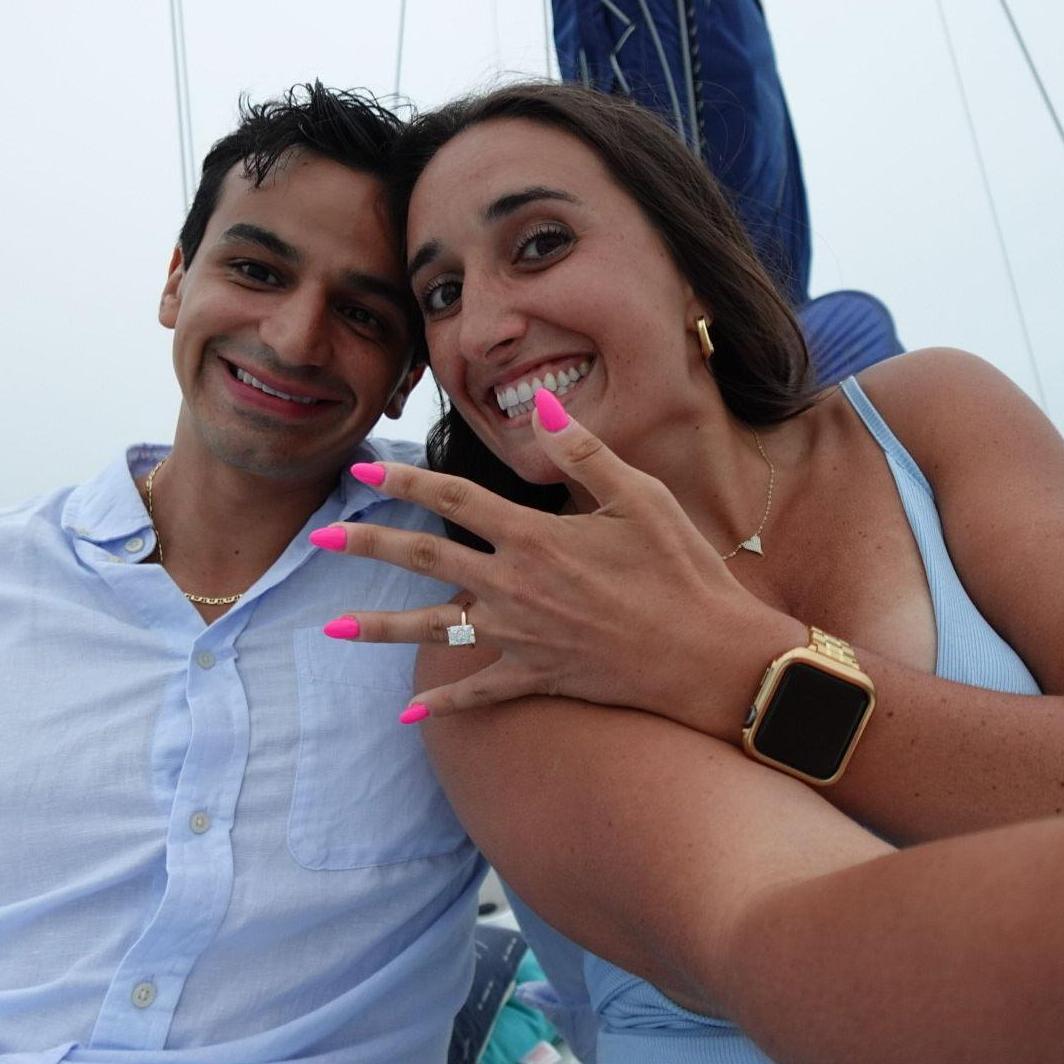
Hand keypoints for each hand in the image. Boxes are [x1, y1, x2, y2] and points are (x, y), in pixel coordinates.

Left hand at [313, 391, 802, 731]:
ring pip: (433, 632)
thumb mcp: (640, 497)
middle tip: (320, 537)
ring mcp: (521, 638)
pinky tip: (409, 716)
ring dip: (379, 627)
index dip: (405, 482)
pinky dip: (445, 705)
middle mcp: (515, 588)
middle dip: (369, 544)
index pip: (454, 500)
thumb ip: (583, 452)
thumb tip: (540, 402)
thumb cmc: (681, 571)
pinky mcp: (538, 678)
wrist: (709, 657)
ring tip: (330, 627)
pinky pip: (479, 693)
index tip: (363, 470)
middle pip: (426, 560)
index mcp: (535, 538)